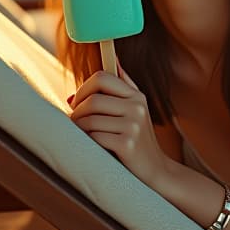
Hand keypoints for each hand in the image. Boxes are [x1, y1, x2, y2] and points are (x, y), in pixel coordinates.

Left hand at [68, 64, 167, 188]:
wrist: (155, 171)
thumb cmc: (138, 139)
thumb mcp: (136, 108)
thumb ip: (124, 84)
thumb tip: (113, 57)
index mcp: (136, 96)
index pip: (102, 77)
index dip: (84, 88)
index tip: (78, 101)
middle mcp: (137, 107)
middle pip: (93, 98)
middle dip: (77, 111)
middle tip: (74, 121)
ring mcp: (133, 125)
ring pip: (90, 119)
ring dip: (78, 128)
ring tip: (80, 135)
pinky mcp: (127, 144)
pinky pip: (95, 136)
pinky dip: (87, 142)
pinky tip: (92, 147)